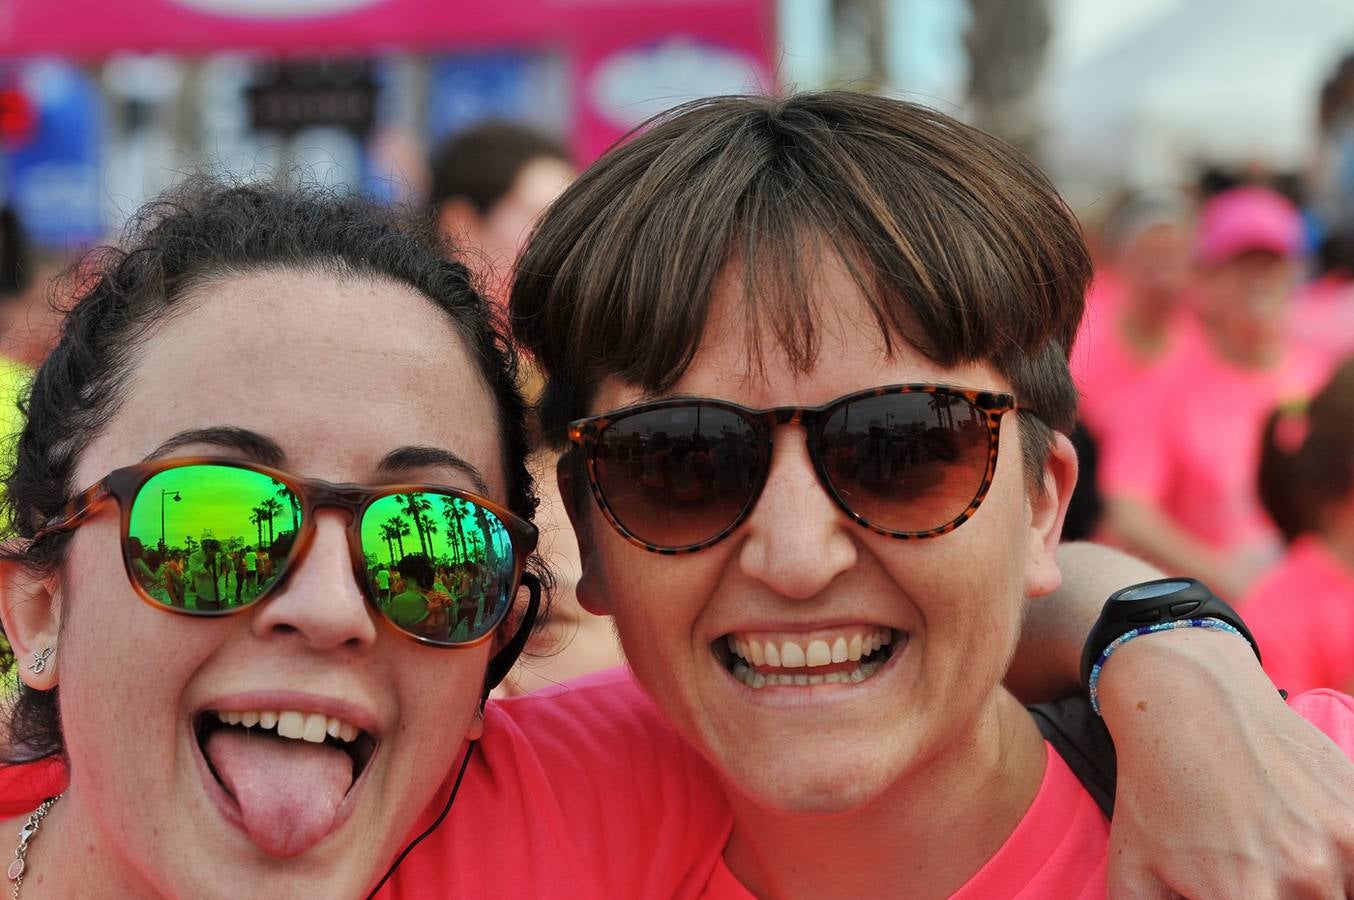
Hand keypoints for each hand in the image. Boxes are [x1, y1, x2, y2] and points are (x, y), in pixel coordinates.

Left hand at [1097, 628, 1353, 898]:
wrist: (1189, 701)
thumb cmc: (1154, 789)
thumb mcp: (1133, 872)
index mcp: (1244, 896)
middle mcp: (1305, 874)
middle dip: (1280, 898)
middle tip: (1256, 878)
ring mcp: (1343, 839)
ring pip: (1339, 893)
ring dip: (1317, 887)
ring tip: (1273, 856)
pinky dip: (1344, 862)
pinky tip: (1312, 850)